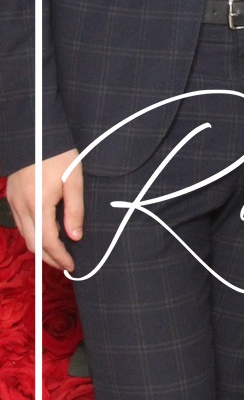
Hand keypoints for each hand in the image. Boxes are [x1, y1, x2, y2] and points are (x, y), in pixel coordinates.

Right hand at [5, 149, 83, 270]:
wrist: (35, 133)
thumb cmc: (59, 154)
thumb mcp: (74, 179)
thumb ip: (75, 210)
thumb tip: (75, 236)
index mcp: (38, 204)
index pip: (47, 242)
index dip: (60, 257)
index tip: (72, 266)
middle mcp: (22, 207)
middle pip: (32, 244)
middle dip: (49, 259)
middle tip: (65, 264)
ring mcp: (13, 202)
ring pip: (24, 235)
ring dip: (39, 248)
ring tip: (58, 252)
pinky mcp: (11, 196)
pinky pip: (20, 224)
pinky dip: (32, 234)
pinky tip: (44, 234)